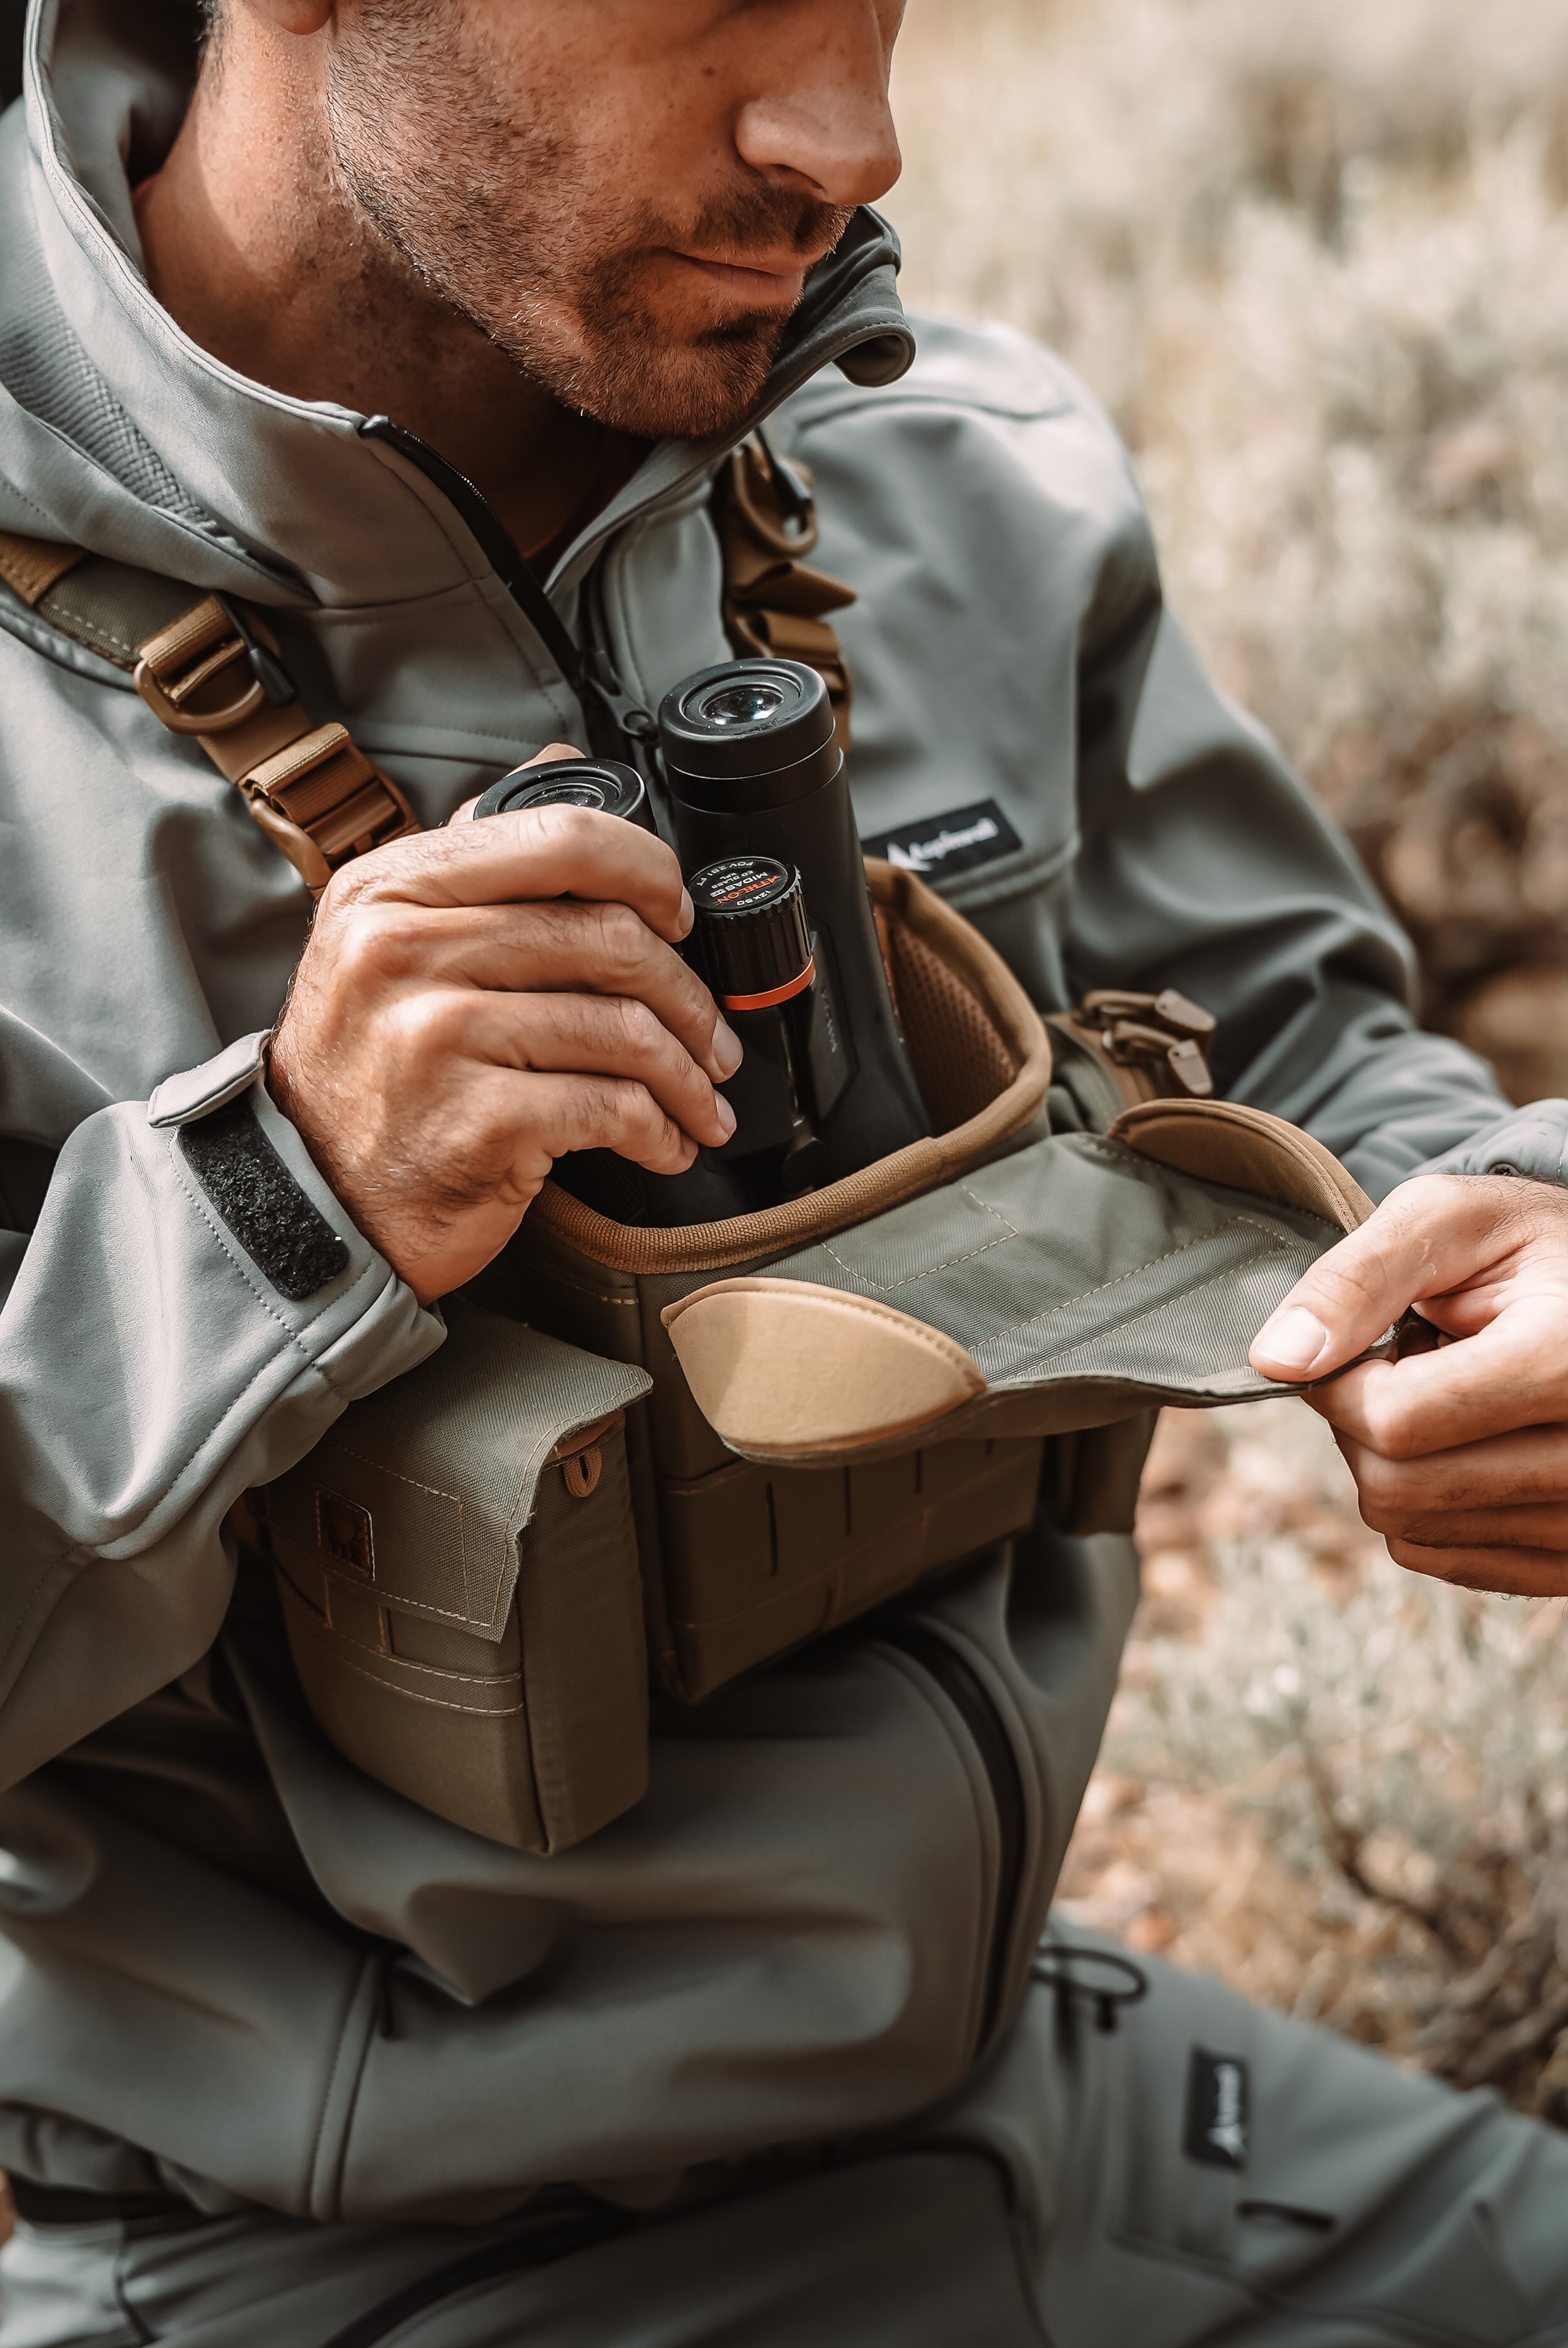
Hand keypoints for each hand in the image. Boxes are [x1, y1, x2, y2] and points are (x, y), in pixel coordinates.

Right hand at [267, 751, 739, 1302]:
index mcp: (390, 889)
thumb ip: (473, 856)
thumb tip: (559, 768)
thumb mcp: (384, 940)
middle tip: (710, 1032)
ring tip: (699, 1097)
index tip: (678, 913)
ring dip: (687, 1073)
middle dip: (686, 992)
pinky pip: (611, 1107)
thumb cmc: (365, 1070)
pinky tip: (664, 1142)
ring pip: (624, 1028)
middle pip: (607, 938)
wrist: (312, 1198)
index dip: (647, 870)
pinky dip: (659, 1131)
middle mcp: (405, 951)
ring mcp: (439, 1036)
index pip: (558, 839)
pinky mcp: (478, 1121)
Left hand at [1249, 1174, 1566, 1596]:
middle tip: (1412, 1366)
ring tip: (1454, 1395)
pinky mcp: (1567, 1558)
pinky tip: (1472, 1440)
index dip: (1343, 1383)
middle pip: (1397, 1489)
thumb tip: (1277, 1360)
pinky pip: (1444, 1557)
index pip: (1393, 1421)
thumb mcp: (1449, 1221)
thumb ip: (1357, 1281)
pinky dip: (1429, 1500)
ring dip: (1398, 1461)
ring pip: (1412, 1529)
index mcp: (1567, 1362)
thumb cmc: (1526, 1246)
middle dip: (1364, 1426)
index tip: (1367, 1345)